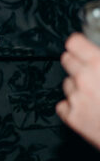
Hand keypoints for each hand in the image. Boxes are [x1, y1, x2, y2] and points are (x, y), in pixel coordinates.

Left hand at [57, 33, 99, 149]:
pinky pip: (63, 105)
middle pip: (66, 60)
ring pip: (67, 84)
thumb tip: (98, 52)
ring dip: (77, 87)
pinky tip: (89, 110)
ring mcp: (76, 98)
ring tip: (96, 96)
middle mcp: (83, 78)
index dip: (79, 46)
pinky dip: (73, 107)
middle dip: (77, 65)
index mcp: (98, 64)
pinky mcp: (72, 117)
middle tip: (91, 74)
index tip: (81, 48)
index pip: (74, 43)